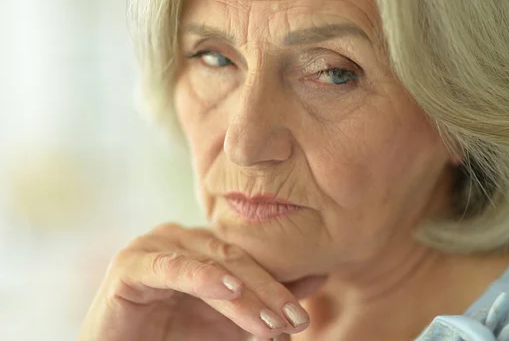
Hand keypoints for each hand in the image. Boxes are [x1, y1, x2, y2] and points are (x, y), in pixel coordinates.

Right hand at [78, 223, 320, 340]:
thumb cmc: (173, 340)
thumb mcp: (230, 323)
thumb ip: (265, 301)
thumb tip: (318, 277)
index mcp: (204, 245)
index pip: (249, 260)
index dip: (280, 286)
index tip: (306, 314)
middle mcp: (183, 238)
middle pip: (235, 259)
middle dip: (269, 291)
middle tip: (296, 320)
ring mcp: (156, 245)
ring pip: (211, 263)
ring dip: (245, 294)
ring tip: (271, 321)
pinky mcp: (130, 263)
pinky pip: (172, 267)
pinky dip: (202, 278)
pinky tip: (229, 291)